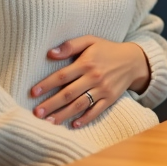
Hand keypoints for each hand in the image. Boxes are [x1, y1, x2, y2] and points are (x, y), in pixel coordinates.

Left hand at [30, 36, 149, 128]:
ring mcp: (103, 89)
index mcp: (86, 62)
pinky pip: (96, 111)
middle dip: (51, 104)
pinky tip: (73, 125)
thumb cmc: (107, 49)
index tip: (33, 92)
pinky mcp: (110, 98)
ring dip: (63, 114)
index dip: (47, 84)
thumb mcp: (90, 40)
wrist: (133, 61)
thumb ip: (71, 45)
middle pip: (69, 93)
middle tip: (36, 113)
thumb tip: (51, 53)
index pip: (63, 76)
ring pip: (80, 104)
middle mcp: (94, 77)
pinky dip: (85, 118)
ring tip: (49, 122)